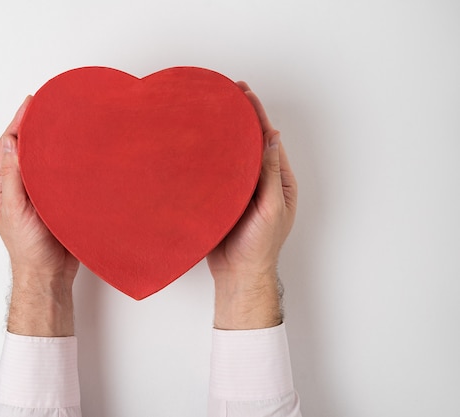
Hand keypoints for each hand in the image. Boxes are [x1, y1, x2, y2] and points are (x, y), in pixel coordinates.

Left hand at [0, 96, 78, 335]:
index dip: (19, 121)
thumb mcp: (15, 210)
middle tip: (51, 105)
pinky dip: (67, 161)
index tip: (33, 102)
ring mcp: (40, 193)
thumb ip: (12, 177)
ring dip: (52, 141)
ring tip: (65, 122)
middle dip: (35, 125)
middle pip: (26, 147)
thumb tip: (12, 142)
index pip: (9, 144)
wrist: (48, 275)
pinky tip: (78, 152)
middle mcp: (21, 186)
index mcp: (4, 185)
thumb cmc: (29, 248)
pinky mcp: (58, 201)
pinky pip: (61, 175)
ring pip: (44, 160)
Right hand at [207, 82, 297, 329]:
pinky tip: (200, 144)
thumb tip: (272, 138)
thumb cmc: (259, 246)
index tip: (244, 93)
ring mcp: (240, 189)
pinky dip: (210, 156)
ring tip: (212, 111)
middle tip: (226, 94)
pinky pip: (217, 173)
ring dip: (224, 135)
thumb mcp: (270, 208)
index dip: (257, 115)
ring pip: (232, 156)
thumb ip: (269, 174)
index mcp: (278, 181)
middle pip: (250, 143)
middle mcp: (260, 181)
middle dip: (240, 118)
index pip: (267, 139)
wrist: (239, 274)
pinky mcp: (222, 199)